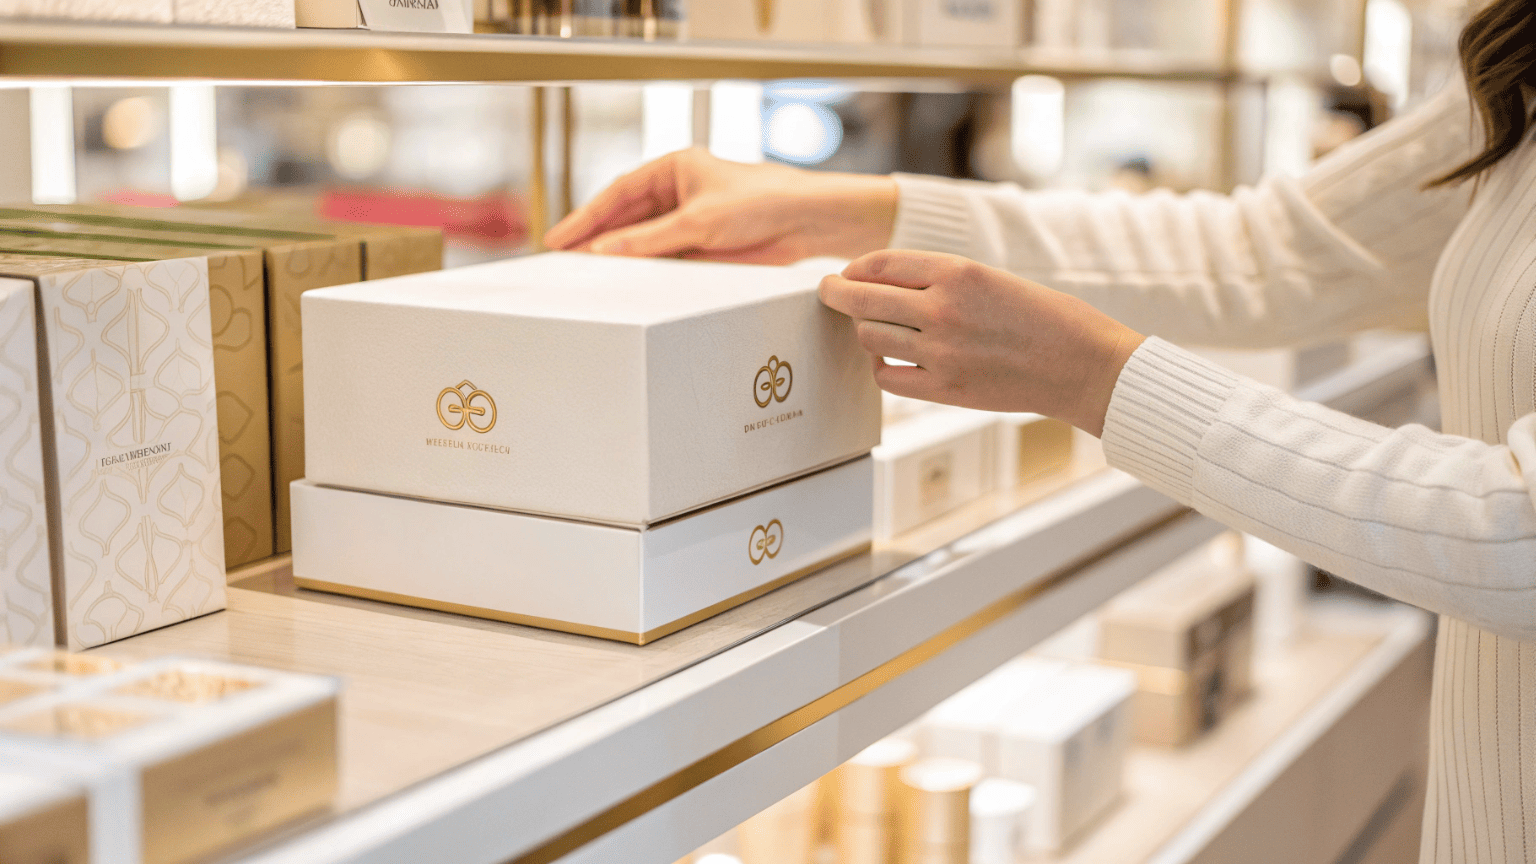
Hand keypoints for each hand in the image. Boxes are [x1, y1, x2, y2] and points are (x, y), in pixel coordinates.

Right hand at [544, 148, 897, 263]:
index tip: (558, 238)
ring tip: (585, 280)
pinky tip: (625, 286)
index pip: (618, 193)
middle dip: (595, 240)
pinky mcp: (702, 249)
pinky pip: (664, 262)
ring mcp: (689, 222)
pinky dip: (644, 273)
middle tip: (562, 264)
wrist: (806, 222)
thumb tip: (606, 251)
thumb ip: (650, 239)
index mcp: (674, 169)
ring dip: (618, 260)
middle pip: (625, 219)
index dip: (586, 217)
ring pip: (643, 243)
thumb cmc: (762, 201)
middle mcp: (678, 193)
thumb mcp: (698, 220)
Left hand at [819, 251, 1145, 436]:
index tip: (845, 273)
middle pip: (861, 299)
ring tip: (870, 328)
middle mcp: (942, 309)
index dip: (853, 268)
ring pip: (870, 337)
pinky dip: (881, 367)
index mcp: (957, 271)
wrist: (1083, 365)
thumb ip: (940, 280)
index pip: (879, 263)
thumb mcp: (991, 279)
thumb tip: (884, 285)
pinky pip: (888, 377)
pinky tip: (890, 361)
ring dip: (863, 331)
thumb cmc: (1045, 318)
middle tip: (828, 292)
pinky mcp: (945, 390)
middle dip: (837, 294)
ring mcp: (940, 352)